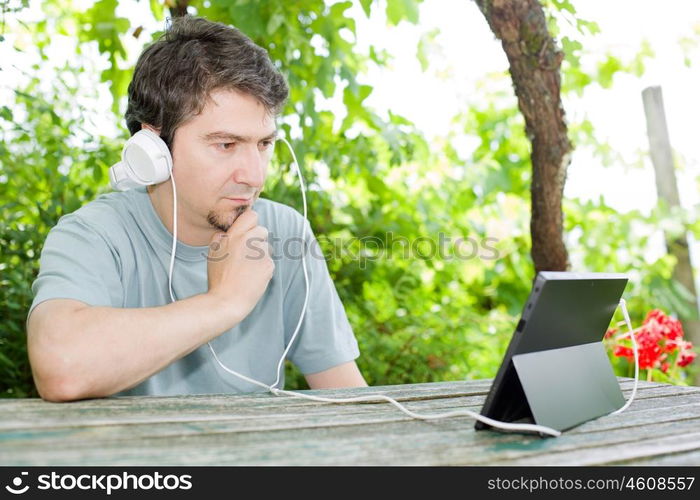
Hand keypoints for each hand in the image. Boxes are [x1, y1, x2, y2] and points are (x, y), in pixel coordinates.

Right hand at [205, 208, 273, 325]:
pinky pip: (269, 262)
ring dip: (260, 255)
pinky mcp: (269, 265)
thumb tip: (225, 232)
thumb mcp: (213, 254)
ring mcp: (261, 253)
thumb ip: (219, 239)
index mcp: (234, 236)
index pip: (252, 215)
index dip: (250, 223)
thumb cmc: (218, 278)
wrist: (227, 300)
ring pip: (266, 247)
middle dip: (257, 240)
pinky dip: (263, 268)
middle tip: (246, 255)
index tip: (247, 232)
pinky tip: (252, 277)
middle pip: (262, 230)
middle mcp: (248, 241)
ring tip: (247, 270)